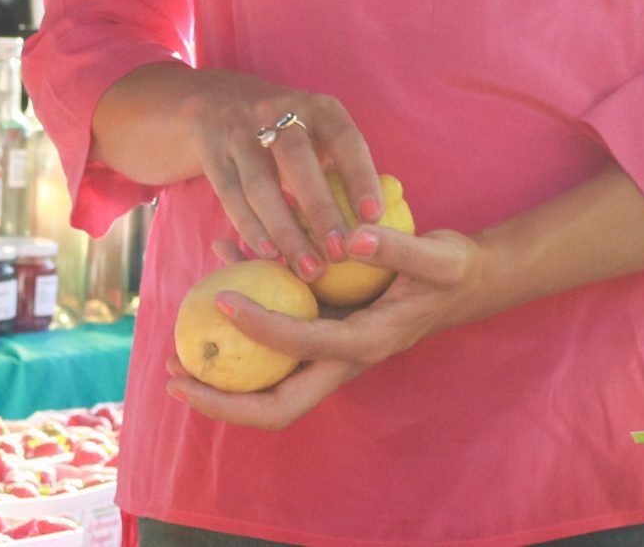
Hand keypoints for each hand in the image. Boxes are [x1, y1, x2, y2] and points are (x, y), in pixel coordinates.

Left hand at [164, 225, 482, 429]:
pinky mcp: (325, 335)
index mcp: (367, 343)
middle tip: (174, 376)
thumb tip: (352, 237)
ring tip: (173, 354)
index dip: (259, 328)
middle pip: (277, 405)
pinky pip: (277, 342)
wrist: (470, 282)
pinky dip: (245, 316)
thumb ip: (397, 248)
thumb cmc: (454, 268)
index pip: (302, 346)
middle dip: (223, 401)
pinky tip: (222, 269)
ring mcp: (332, 353)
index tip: (222, 299)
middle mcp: (344, 359)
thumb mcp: (437, 255)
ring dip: (223, 377)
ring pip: (269, 384)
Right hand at [183, 73, 384, 283]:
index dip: (359, 176)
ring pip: (259, 184)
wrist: (215, 103)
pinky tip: (269, 255)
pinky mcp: (213, 155)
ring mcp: (239, 132)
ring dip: (285, 230)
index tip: (374, 217)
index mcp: (317, 107)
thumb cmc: (288, 131)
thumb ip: (342, 165)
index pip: (343, 138)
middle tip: (339, 252)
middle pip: (297, 160)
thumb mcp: (317, 130)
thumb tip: (380, 220)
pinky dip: (251, 228)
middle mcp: (276, 112)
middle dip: (320, 208)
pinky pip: (231, 196)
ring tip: (308, 268)